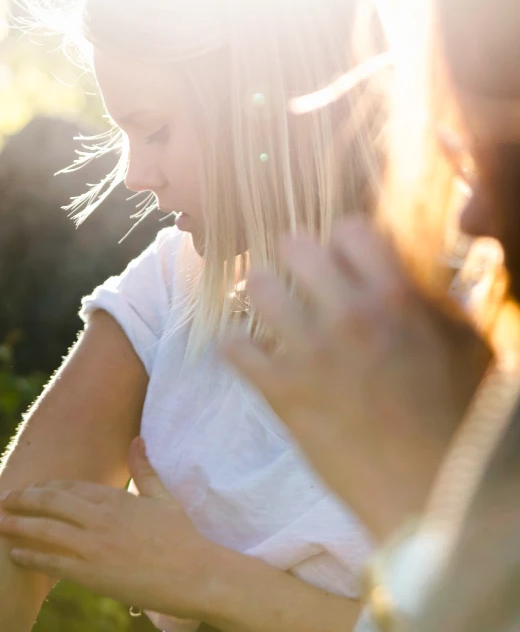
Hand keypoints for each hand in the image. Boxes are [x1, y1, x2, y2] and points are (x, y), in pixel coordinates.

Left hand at [0, 438, 219, 619]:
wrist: (192, 573)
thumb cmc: (180, 536)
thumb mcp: (162, 497)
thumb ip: (144, 469)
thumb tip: (137, 440)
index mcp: (115, 499)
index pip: (71, 487)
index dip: (47, 487)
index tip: (33, 488)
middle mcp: (100, 518)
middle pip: (51, 503)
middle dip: (24, 499)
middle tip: (5, 499)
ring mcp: (93, 546)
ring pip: (45, 530)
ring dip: (18, 524)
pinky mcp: (90, 574)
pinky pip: (51, 562)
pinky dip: (30, 555)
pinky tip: (15, 552)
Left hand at [223, 218, 490, 540]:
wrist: (433, 495)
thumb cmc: (461, 419)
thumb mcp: (465, 343)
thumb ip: (431, 297)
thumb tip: (405, 267)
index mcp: (396, 296)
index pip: (349, 229)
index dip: (345, 242)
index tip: (343, 258)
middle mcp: (348, 314)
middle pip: (296, 246)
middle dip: (298, 258)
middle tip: (303, 276)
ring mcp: (310, 352)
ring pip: (257, 285)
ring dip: (264, 292)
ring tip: (273, 306)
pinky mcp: (282, 394)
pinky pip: (234, 347)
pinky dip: (238, 346)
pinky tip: (250, 351)